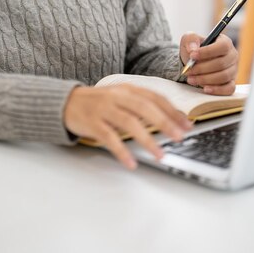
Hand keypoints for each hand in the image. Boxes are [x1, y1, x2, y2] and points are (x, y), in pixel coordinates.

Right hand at [63, 84, 191, 169]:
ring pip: (130, 123)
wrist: (66, 102)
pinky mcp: (92, 123)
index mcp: (127, 89)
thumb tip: (170, 119)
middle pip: (145, 108)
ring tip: (160, 155)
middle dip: (165, 123)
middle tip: (180, 137)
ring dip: (147, 140)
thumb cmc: (98, 103)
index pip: (154, 97)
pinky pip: (110, 138)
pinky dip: (122, 151)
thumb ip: (141, 105)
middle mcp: (117, 97)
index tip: (187, 124)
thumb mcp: (120, 98)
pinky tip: (131, 163)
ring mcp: (104, 109)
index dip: (172, 111)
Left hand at [179, 33, 237, 94]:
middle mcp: (232, 56)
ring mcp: (233, 70)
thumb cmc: (194, 49)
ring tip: (191, 79)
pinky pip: (228, 88)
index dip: (207, 52)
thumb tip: (193, 49)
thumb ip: (191, 40)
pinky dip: (217, 90)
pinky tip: (205, 88)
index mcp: (225, 42)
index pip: (222, 46)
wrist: (193, 62)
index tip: (192, 56)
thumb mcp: (189, 39)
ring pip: (223, 77)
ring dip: (205, 79)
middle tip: (188, 70)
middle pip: (221, 63)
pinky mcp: (231, 82)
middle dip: (202, 68)